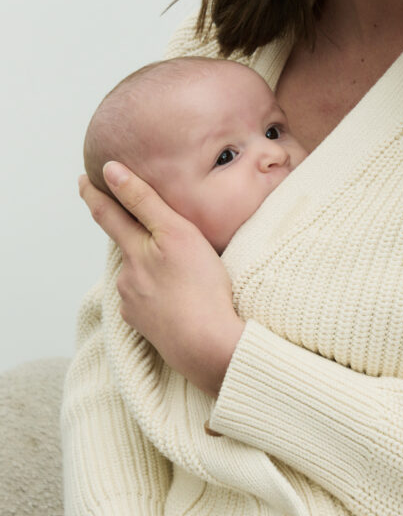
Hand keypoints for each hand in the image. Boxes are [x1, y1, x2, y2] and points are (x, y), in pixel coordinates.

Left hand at [78, 163, 244, 397]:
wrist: (206, 345)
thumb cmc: (199, 288)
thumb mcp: (177, 234)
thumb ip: (144, 202)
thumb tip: (111, 170)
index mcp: (135, 250)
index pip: (108, 214)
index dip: (95, 195)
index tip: (83, 181)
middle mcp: (127, 276)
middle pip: (126, 249)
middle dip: (131, 239)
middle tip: (145, 230)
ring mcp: (134, 304)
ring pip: (136, 278)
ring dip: (147, 271)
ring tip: (174, 273)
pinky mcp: (145, 327)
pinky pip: (145, 304)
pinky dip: (155, 298)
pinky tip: (174, 301)